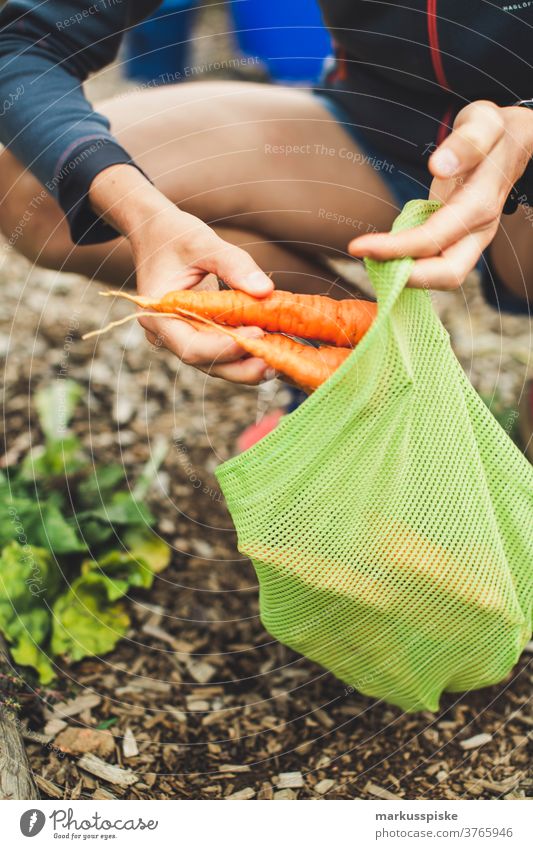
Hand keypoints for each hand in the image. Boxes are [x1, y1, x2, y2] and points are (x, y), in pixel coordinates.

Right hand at [89, 164, 273, 382]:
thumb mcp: (203, 242)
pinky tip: (274, 348)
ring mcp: (185, 337)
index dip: (225, 347)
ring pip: (218, 363)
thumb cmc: (173, 234)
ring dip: (248, 365)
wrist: (157, 233)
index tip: (257, 334)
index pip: (191, 347)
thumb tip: (265, 290)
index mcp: (158, 317)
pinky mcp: (201, 334)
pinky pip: (224, 350)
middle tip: (275, 363)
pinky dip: (247, 351)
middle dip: (242, 367)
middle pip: (206, 363)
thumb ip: (234, 265)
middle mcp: (169, 335)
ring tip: (281, 359)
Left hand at [348, 101, 532, 289]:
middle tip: (365, 258)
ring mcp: (470, 240)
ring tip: (370, 255)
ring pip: (441, 275)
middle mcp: (479, 231)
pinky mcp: (458, 241)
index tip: (359, 246)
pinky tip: (382, 252)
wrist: (512, 143)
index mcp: (481, 205)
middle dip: (406, 277)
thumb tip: (439, 167)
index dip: (397, 248)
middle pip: (448, 275)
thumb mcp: (485, 123)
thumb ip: (467, 142)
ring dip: (405, 274)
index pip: (435, 238)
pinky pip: (433, 264)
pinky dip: (407, 263)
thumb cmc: (494, 132)